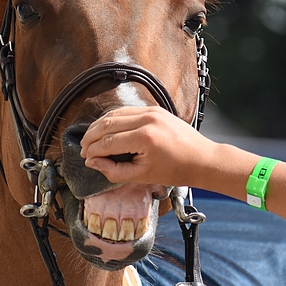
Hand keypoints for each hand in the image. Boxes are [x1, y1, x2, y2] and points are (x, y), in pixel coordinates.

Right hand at [80, 106, 215, 186]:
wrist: (202, 159)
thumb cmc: (176, 170)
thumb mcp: (142, 176)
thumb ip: (114, 171)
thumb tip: (94, 163)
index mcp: (144, 138)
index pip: (108, 142)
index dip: (93, 151)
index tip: (86, 158)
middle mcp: (147, 120)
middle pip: (107, 123)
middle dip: (91, 136)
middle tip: (83, 149)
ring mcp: (152, 111)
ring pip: (115, 114)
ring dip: (100, 126)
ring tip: (91, 139)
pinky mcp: (155, 108)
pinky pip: (127, 111)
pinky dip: (114, 119)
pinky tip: (107, 129)